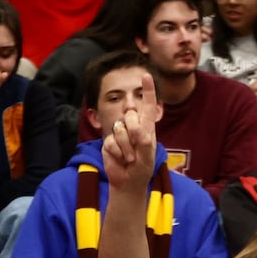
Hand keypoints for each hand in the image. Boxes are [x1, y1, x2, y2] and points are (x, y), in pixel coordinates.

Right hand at [101, 73, 158, 190]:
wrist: (127, 181)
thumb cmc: (142, 169)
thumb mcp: (148, 158)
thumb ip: (144, 143)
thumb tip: (138, 130)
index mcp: (147, 128)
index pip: (147, 106)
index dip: (147, 91)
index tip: (146, 76)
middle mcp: (133, 127)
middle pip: (130, 115)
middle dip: (133, 132)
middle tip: (137, 149)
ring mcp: (120, 133)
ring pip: (119, 128)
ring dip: (126, 146)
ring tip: (130, 157)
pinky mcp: (108, 141)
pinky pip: (111, 141)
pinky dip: (117, 152)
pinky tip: (121, 159)